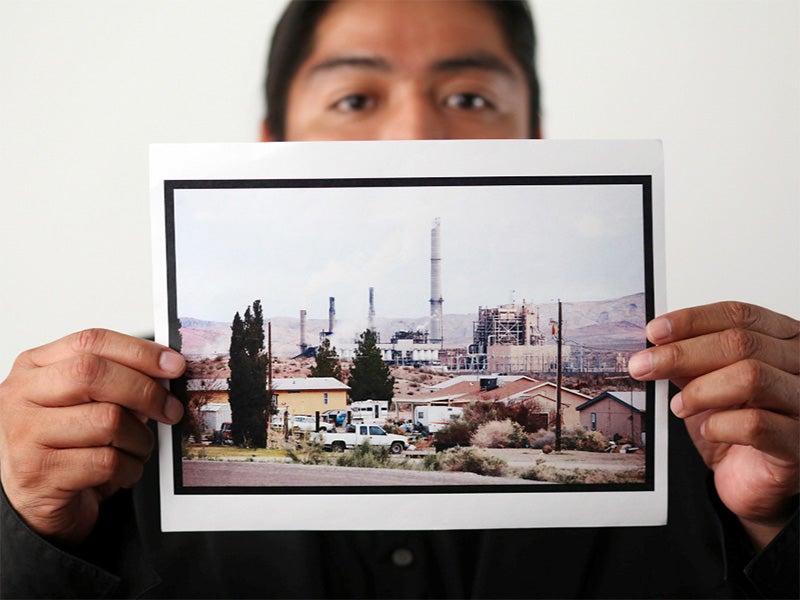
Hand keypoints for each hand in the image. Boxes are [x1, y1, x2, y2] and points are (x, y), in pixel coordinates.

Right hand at [0, 329, 184, 545]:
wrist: (34, 501)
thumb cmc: (66, 444)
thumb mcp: (84, 402)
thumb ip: (115, 380)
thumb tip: (166, 372)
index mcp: (34, 367)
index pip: (91, 342)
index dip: (140, 351)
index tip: (174, 365)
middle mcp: (21, 395)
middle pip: (94, 374)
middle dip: (145, 391)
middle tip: (171, 409)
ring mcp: (25, 434)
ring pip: (107, 421)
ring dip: (140, 438)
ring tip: (137, 448)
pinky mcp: (39, 472)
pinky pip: (107, 461)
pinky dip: (130, 468)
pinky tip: (123, 471)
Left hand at [628, 302, 798, 548]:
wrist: (755, 479)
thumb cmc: (737, 426)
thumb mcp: (708, 382)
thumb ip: (690, 360)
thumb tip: (655, 342)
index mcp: (785, 341)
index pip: (739, 316)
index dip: (691, 321)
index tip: (653, 331)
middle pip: (741, 343)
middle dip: (681, 354)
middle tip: (643, 366)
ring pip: (750, 377)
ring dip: (700, 390)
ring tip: (679, 405)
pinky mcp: (799, 444)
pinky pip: (754, 424)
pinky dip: (718, 425)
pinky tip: (706, 430)